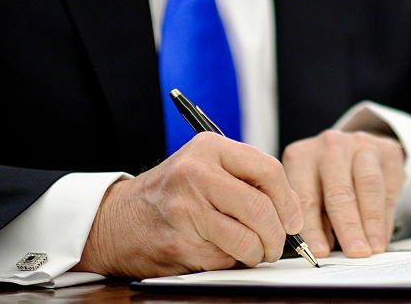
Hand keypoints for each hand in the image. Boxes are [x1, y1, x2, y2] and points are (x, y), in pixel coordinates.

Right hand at [75, 133, 302, 277]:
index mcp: (209, 147)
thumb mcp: (206, 167)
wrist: (116, 219)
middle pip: (262, 210)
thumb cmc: (172, 193)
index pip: (268, 170)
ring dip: (257, 254)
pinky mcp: (179, 243)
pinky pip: (224, 261)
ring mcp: (186, 209)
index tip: (293, 220)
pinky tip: (217, 252)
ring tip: (251, 252)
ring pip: (247, 241)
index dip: (289, 201)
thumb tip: (294, 210)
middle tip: (276, 245)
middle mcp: (196, 174)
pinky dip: (230, 263)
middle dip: (277, 236)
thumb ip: (247, 178)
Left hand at [282, 130, 405, 257]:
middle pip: (339, 190)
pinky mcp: (387, 150)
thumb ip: (312, 216)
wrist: (356, 148)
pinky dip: (386, 215)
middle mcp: (329, 146)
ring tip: (373, 247)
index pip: (306, 197)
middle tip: (355, 252)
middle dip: (348, 226)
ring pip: (368, 185)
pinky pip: (388, 185)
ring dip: (371, 221)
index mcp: (301, 156)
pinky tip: (383, 234)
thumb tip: (322, 249)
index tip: (321, 252)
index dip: (314, 227)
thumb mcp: (309, 190)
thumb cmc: (326, 177)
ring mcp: (360, 145)